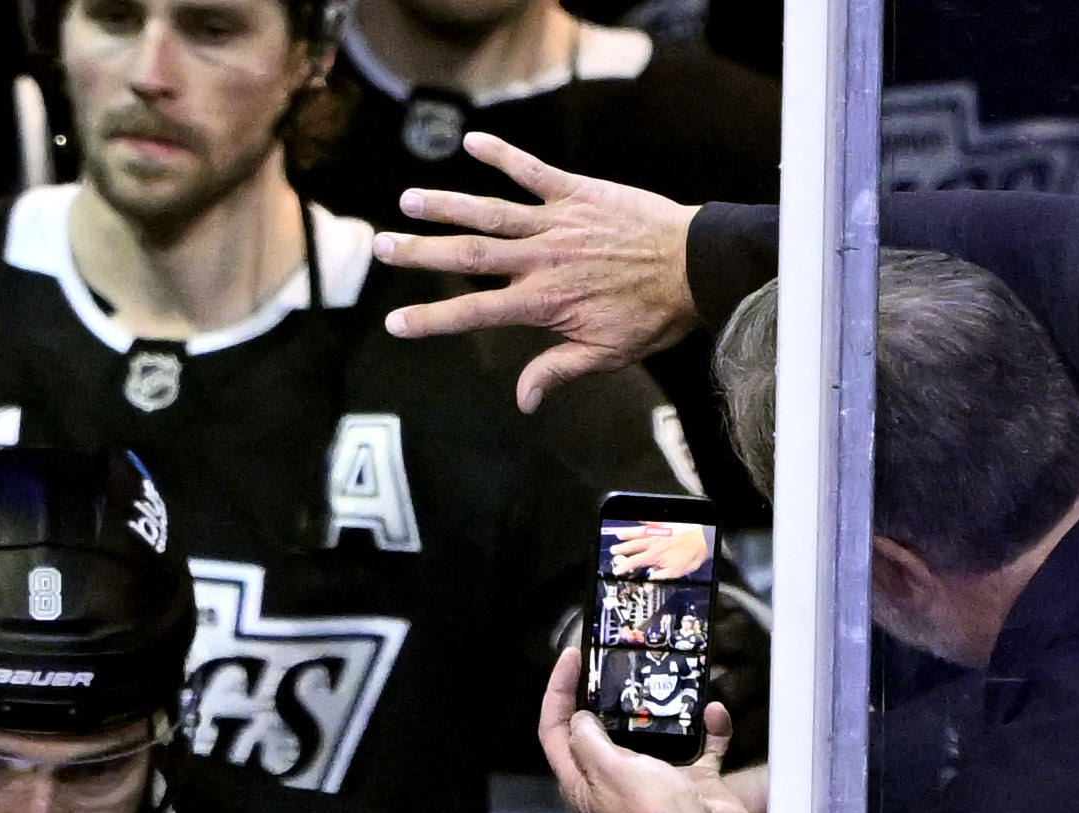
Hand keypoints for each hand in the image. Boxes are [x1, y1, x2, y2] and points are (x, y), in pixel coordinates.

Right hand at [369, 133, 716, 410]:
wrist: (697, 265)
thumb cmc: (654, 315)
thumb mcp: (606, 355)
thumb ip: (557, 371)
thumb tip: (522, 402)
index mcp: (544, 302)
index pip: (475, 313)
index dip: (431, 320)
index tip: (394, 323)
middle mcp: (542, 259)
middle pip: (469, 256)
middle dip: (422, 253)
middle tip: (381, 247)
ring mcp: (558, 222)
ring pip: (491, 212)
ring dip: (447, 205)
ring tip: (408, 200)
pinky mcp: (578, 192)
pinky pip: (533, 171)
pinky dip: (502, 155)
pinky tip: (470, 143)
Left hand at [536, 642, 766, 812]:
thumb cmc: (654, 810)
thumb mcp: (611, 769)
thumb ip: (588, 741)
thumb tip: (578, 718)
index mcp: (583, 782)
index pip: (554, 731)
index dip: (557, 692)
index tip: (572, 657)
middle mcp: (613, 778)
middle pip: (598, 728)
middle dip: (603, 692)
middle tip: (612, 657)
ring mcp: (654, 777)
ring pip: (650, 731)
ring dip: (660, 705)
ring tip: (661, 671)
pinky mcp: (691, 777)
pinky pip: (700, 743)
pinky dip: (709, 727)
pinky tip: (712, 711)